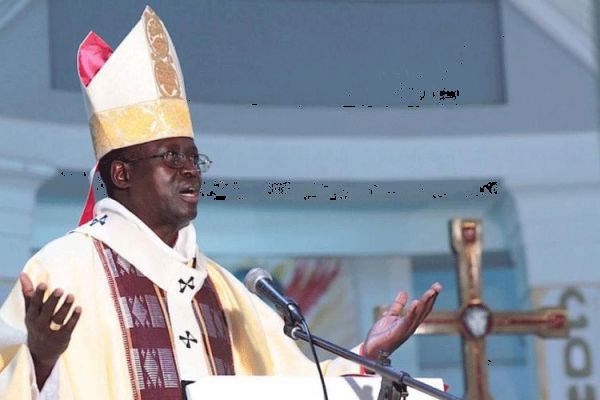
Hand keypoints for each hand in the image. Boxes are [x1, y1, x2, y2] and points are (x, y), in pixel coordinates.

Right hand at [20, 272, 81, 387]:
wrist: (41, 351)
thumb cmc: (36, 323)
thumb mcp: (31, 310)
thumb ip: (29, 292)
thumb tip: (23, 273)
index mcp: (32, 316)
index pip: (35, 304)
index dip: (39, 295)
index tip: (43, 284)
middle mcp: (40, 324)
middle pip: (47, 311)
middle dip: (53, 301)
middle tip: (60, 289)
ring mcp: (51, 332)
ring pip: (59, 318)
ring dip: (65, 307)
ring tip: (71, 295)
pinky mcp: (62, 337)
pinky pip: (68, 327)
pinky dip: (74, 318)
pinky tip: (79, 308)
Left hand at [363, 282, 441, 359]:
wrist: (371, 350)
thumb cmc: (381, 336)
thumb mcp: (390, 316)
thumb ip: (398, 305)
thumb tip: (404, 293)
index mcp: (410, 322)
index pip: (423, 308)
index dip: (430, 298)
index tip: (436, 287)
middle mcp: (411, 326)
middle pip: (424, 310)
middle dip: (431, 298)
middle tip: (438, 286)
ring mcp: (406, 330)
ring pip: (418, 314)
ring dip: (425, 302)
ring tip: (431, 291)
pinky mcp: (398, 332)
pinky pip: (407, 321)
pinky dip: (412, 312)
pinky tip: (416, 303)